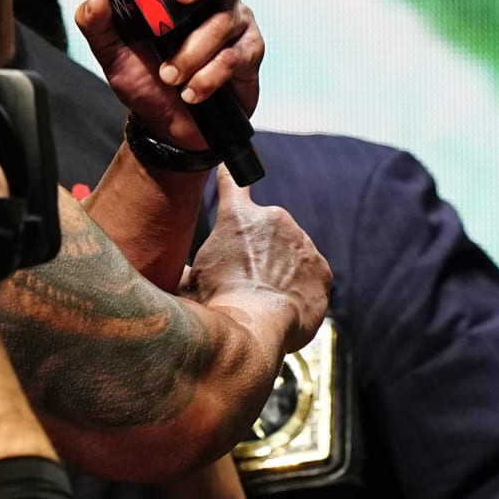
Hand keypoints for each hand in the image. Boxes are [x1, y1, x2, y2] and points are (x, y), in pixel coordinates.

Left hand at [75, 0, 263, 149]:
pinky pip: (233, 56)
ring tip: (169, 76)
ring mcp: (236, 21)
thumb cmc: (144, 76)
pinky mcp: (250, 52)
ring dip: (191, 51)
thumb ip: (97, 23)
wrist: (167, 126)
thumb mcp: (112, 52)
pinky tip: (191, 92)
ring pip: (222, 20)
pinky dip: (207, 76)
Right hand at [188, 167, 330, 353]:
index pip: (234, 183)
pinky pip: (310, 275)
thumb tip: (176, 272)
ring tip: (264, 300)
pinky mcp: (322, 269)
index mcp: (237, 217)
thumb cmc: (217, 304)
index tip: (230, 169)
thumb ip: (187, 266)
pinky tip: (284, 306)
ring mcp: (302, 242)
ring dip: (280, 269)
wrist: (254, 329)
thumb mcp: (188, 281)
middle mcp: (273, 219)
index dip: (230, 176)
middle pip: (266, 231)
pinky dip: (301, 288)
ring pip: (290, 253)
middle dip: (258, 251)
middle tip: (245, 281)